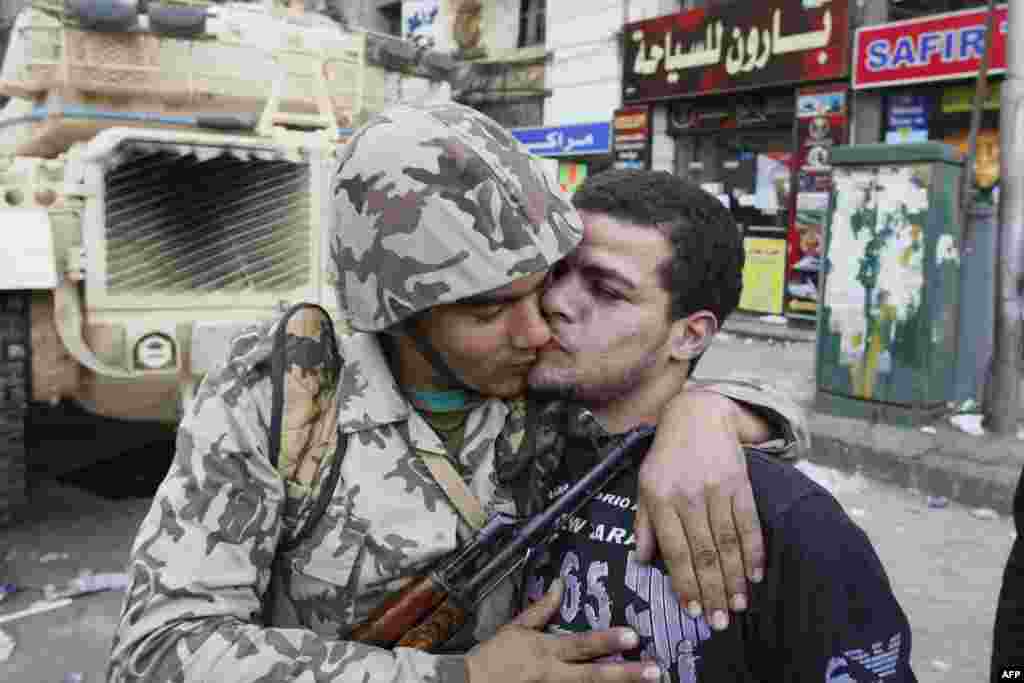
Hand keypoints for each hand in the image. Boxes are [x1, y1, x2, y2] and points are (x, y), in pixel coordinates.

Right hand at [465, 579, 660, 682]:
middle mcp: (553, 676)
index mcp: (546, 652)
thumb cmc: (493, 658)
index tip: (633, 636)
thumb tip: (559, 586)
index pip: (581, 645)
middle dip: (627, 674)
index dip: (607, 640)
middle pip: (595, 676)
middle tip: (655, 671)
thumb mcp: (516, 629)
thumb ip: (542, 610)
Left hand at [634, 390, 765, 631]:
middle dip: (712, 591)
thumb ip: (644, 524)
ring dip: (735, 579)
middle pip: (703, 553)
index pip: (674, 551)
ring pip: (727, 543)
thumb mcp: (645, 485)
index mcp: (660, 499)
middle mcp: (688, 496)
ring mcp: (716, 490)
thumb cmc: (666, 456)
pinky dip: (754, 552)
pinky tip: (756, 575)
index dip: (685, 584)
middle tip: (721, 622)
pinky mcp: (739, 484)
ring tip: (739, 606)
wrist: (697, 415)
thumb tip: (642, 562)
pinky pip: (748, 524)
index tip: (694, 611)